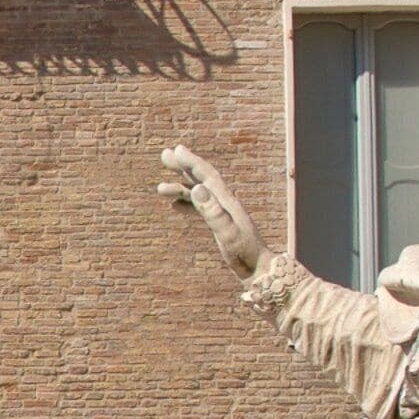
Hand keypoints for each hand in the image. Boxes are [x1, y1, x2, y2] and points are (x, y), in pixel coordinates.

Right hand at [155, 145, 266, 277]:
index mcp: (226, 201)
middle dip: (183, 166)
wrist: (259, 269)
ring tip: (159, 188)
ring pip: (198, 193)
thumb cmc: (244, 253)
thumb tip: (196, 188)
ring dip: (180, 187)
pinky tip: (174, 206)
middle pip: (201, 178)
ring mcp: (223, 213)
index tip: (176, 150)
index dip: (191, 161)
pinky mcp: (221, 223)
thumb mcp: (227, 233)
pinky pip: (200, 208)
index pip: (207, 175)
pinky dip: (187, 203)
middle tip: (164, 155)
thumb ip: (213, 212)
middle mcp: (224, 203)